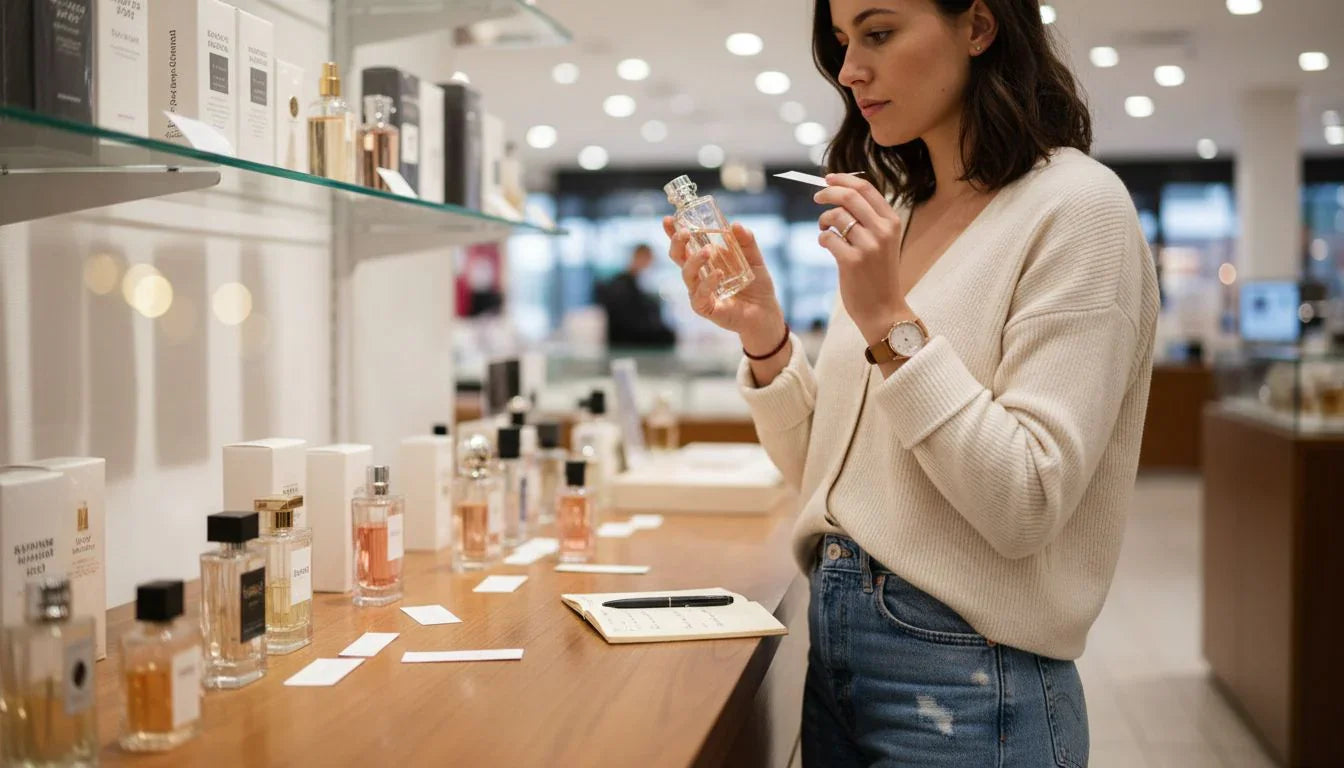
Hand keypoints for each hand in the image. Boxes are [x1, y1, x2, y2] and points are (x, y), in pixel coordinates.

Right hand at [662, 217, 786, 354]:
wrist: (766, 312)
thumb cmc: (756, 285)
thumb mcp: (754, 258)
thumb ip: (746, 241)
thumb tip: (735, 225)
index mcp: (706, 260)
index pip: (685, 245)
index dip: (673, 232)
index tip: (669, 219)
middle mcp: (699, 275)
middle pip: (678, 258)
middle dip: (678, 244)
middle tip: (686, 233)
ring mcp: (700, 292)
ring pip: (687, 275)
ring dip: (695, 261)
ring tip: (708, 251)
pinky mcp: (706, 308)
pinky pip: (699, 296)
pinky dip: (707, 283)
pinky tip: (718, 274)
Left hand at [813, 174, 909, 342]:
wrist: (884, 309)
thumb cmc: (879, 275)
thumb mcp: (883, 241)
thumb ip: (869, 218)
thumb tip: (842, 193)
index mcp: (892, 222)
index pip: (866, 188)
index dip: (843, 180)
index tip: (828, 179)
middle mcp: (883, 231)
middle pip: (849, 197)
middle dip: (828, 192)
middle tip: (817, 197)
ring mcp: (868, 246)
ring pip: (835, 216)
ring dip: (823, 220)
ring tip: (824, 229)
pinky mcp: (851, 261)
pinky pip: (827, 237)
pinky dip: (822, 238)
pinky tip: (827, 245)